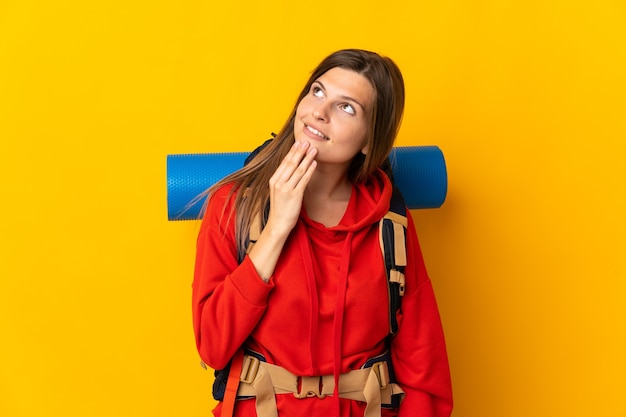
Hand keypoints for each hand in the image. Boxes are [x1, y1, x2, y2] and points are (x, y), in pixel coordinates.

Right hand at [248, 141, 316, 280]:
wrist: (278, 224)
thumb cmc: (280, 208)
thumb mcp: (278, 191)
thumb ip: (283, 180)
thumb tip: (292, 168)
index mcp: (273, 180)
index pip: (284, 162)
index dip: (292, 152)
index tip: (298, 143)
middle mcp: (278, 182)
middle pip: (290, 163)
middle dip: (300, 151)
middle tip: (307, 142)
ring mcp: (286, 188)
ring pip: (298, 169)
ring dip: (307, 158)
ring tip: (314, 150)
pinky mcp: (294, 195)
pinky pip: (303, 179)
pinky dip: (309, 170)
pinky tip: (314, 164)